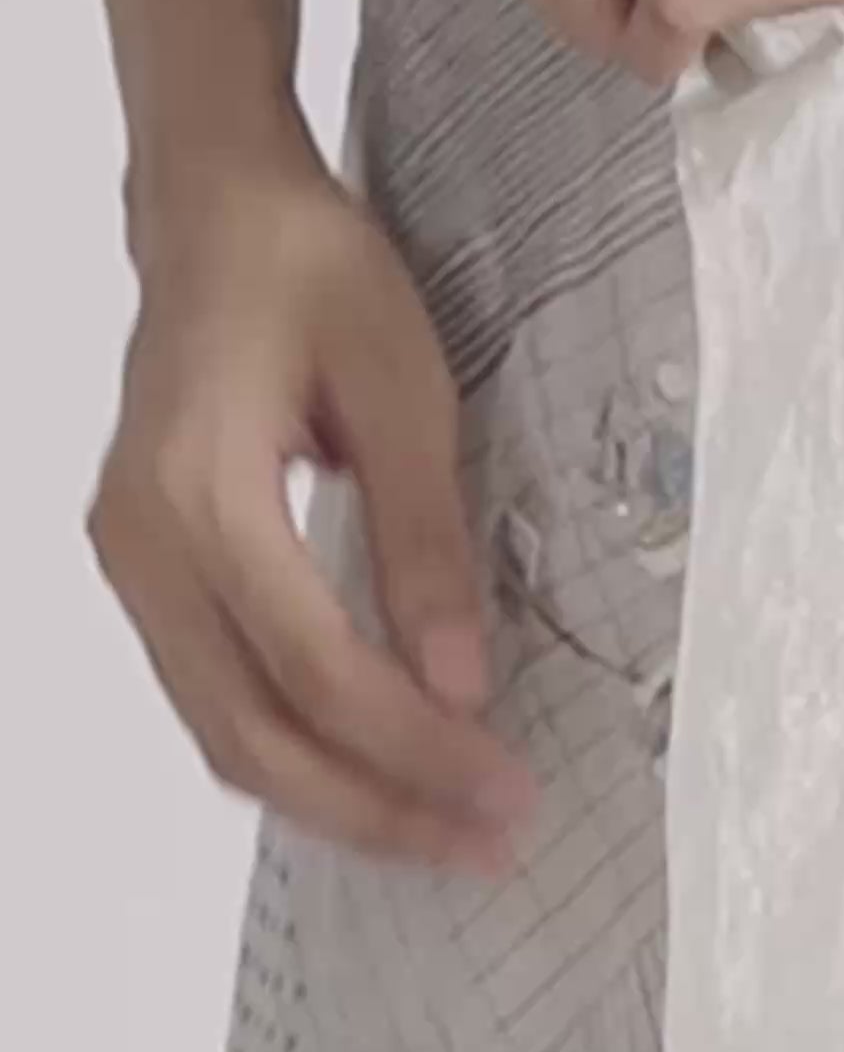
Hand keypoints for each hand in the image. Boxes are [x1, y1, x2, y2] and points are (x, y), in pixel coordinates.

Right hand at [88, 153, 538, 870]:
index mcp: (202, 492)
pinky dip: (290, 748)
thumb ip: (428, 538)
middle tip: (485, 842)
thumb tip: (462, 682)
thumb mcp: (404, 385)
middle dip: (373, 806)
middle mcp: (142, 544)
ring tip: (443, 827)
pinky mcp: (143, 567)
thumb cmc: (311, 270)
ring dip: (332, 795)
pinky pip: (209, 692)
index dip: (413, 747)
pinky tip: (372, 767)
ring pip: (220, 732)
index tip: (507, 792)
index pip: (315, 668)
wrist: (218, 210)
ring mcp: (128, 562)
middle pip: (250, 733)